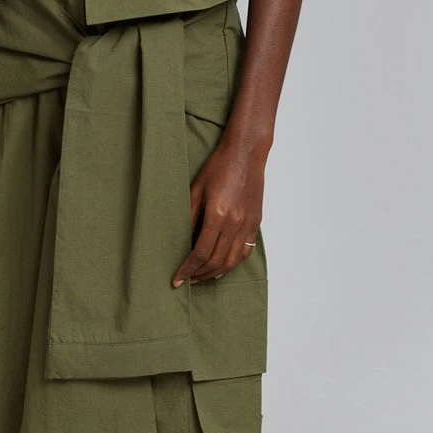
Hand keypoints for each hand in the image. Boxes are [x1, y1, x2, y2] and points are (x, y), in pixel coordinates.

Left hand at [172, 140, 264, 286]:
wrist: (246, 153)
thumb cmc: (219, 167)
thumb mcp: (196, 190)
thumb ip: (189, 217)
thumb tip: (181, 242)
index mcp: (217, 215)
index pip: (200, 253)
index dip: (187, 270)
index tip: (177, 280)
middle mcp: (235, 223)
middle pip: (215, 261)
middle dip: (199, 274)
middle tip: (186, 280)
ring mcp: (248, 224)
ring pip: (232, 261)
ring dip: (215, 273)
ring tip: (201, 276)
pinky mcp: (255, 223)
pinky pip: (245, 252)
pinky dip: (232, 264)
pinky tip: (221, 267)